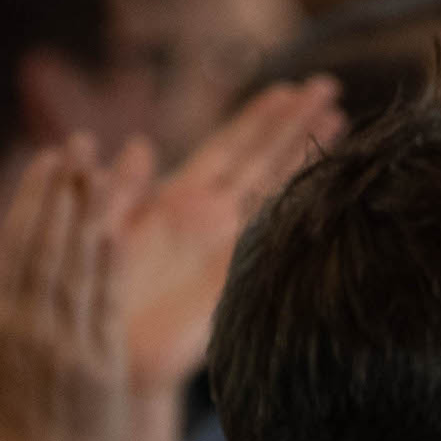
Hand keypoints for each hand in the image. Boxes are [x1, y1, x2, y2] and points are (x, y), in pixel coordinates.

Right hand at [0, 138, 126, 440]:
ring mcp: (68, 345)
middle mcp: (32, 328)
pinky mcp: (101, 363)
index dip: (34, 198)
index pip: (18, 245)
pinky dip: (109, 266)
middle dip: (63, 191)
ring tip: (100, 171)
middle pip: (50, 245)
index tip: (47, 160)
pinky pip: (105, 305)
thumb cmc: (2, 411)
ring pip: (79, 267)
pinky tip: (113, 228)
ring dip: (89, 215)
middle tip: (78, 145)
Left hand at [112, 76, 342, 396]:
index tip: (290, 89)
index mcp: (179, 198)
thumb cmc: (99, 294)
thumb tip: (139, 144)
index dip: (260, 118)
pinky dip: (302, 212)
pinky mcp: (240, 279)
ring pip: (278, 192)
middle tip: (328, 86)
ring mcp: (231, 247)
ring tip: (341, 120)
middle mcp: (212, 218)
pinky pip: (276, 238)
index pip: (230, 146)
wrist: (111, 354)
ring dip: (306, 158)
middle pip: (263, 159)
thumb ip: (120, 189)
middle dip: (295, 123)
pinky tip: (331, 190)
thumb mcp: (102, 229)